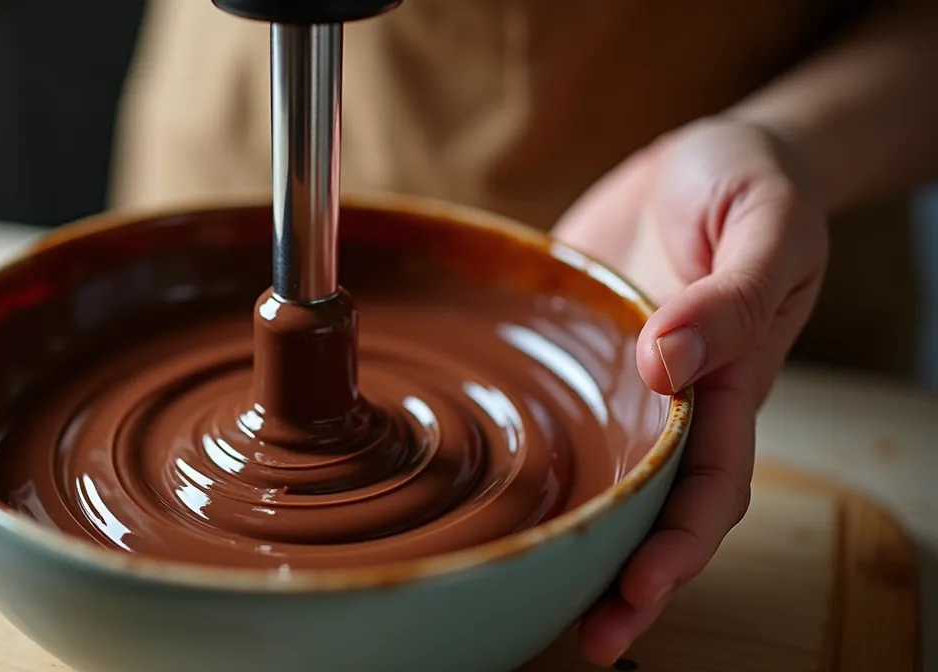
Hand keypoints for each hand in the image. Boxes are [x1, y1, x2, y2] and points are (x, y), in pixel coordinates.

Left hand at [552, 117, 828, 665]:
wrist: (704, 155)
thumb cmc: (750, 186)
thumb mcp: (763, 224)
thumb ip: (728, 294)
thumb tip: (668, 361)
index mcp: (729, 384)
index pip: (711, 488)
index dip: (679, 545)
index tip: (640, 587)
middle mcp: (670, 402)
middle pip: (651, 510)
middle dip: (626, 580)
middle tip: (586, 638)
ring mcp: (616, 386)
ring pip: (595, 479)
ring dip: (570, 538)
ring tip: (520, 591)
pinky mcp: (570, 358)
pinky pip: (545, 419)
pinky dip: (521, 462)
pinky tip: (474, 490)